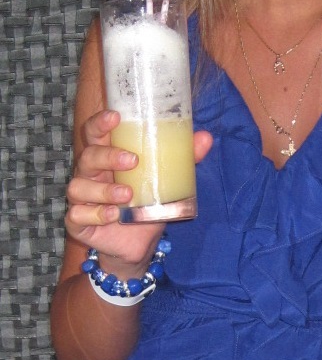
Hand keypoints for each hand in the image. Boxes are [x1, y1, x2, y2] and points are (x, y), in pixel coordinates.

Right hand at [65, 109, 211, 275]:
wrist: (139, 242)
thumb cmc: (147, 200)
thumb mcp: (167, 178)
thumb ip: (183, 157)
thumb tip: (206, 137)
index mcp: (108, 155)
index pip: (95, 132)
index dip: (100, 122)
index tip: (115, 117)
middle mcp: (91, 173)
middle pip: (88, 156)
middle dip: (108, 156)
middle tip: (133, 161)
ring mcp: (82, 198)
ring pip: (79, 187)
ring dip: (103, 190)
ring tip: (127, 194)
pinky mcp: (79, 222)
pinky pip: (78, 215)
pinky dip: (96, 214)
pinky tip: (113, 215)